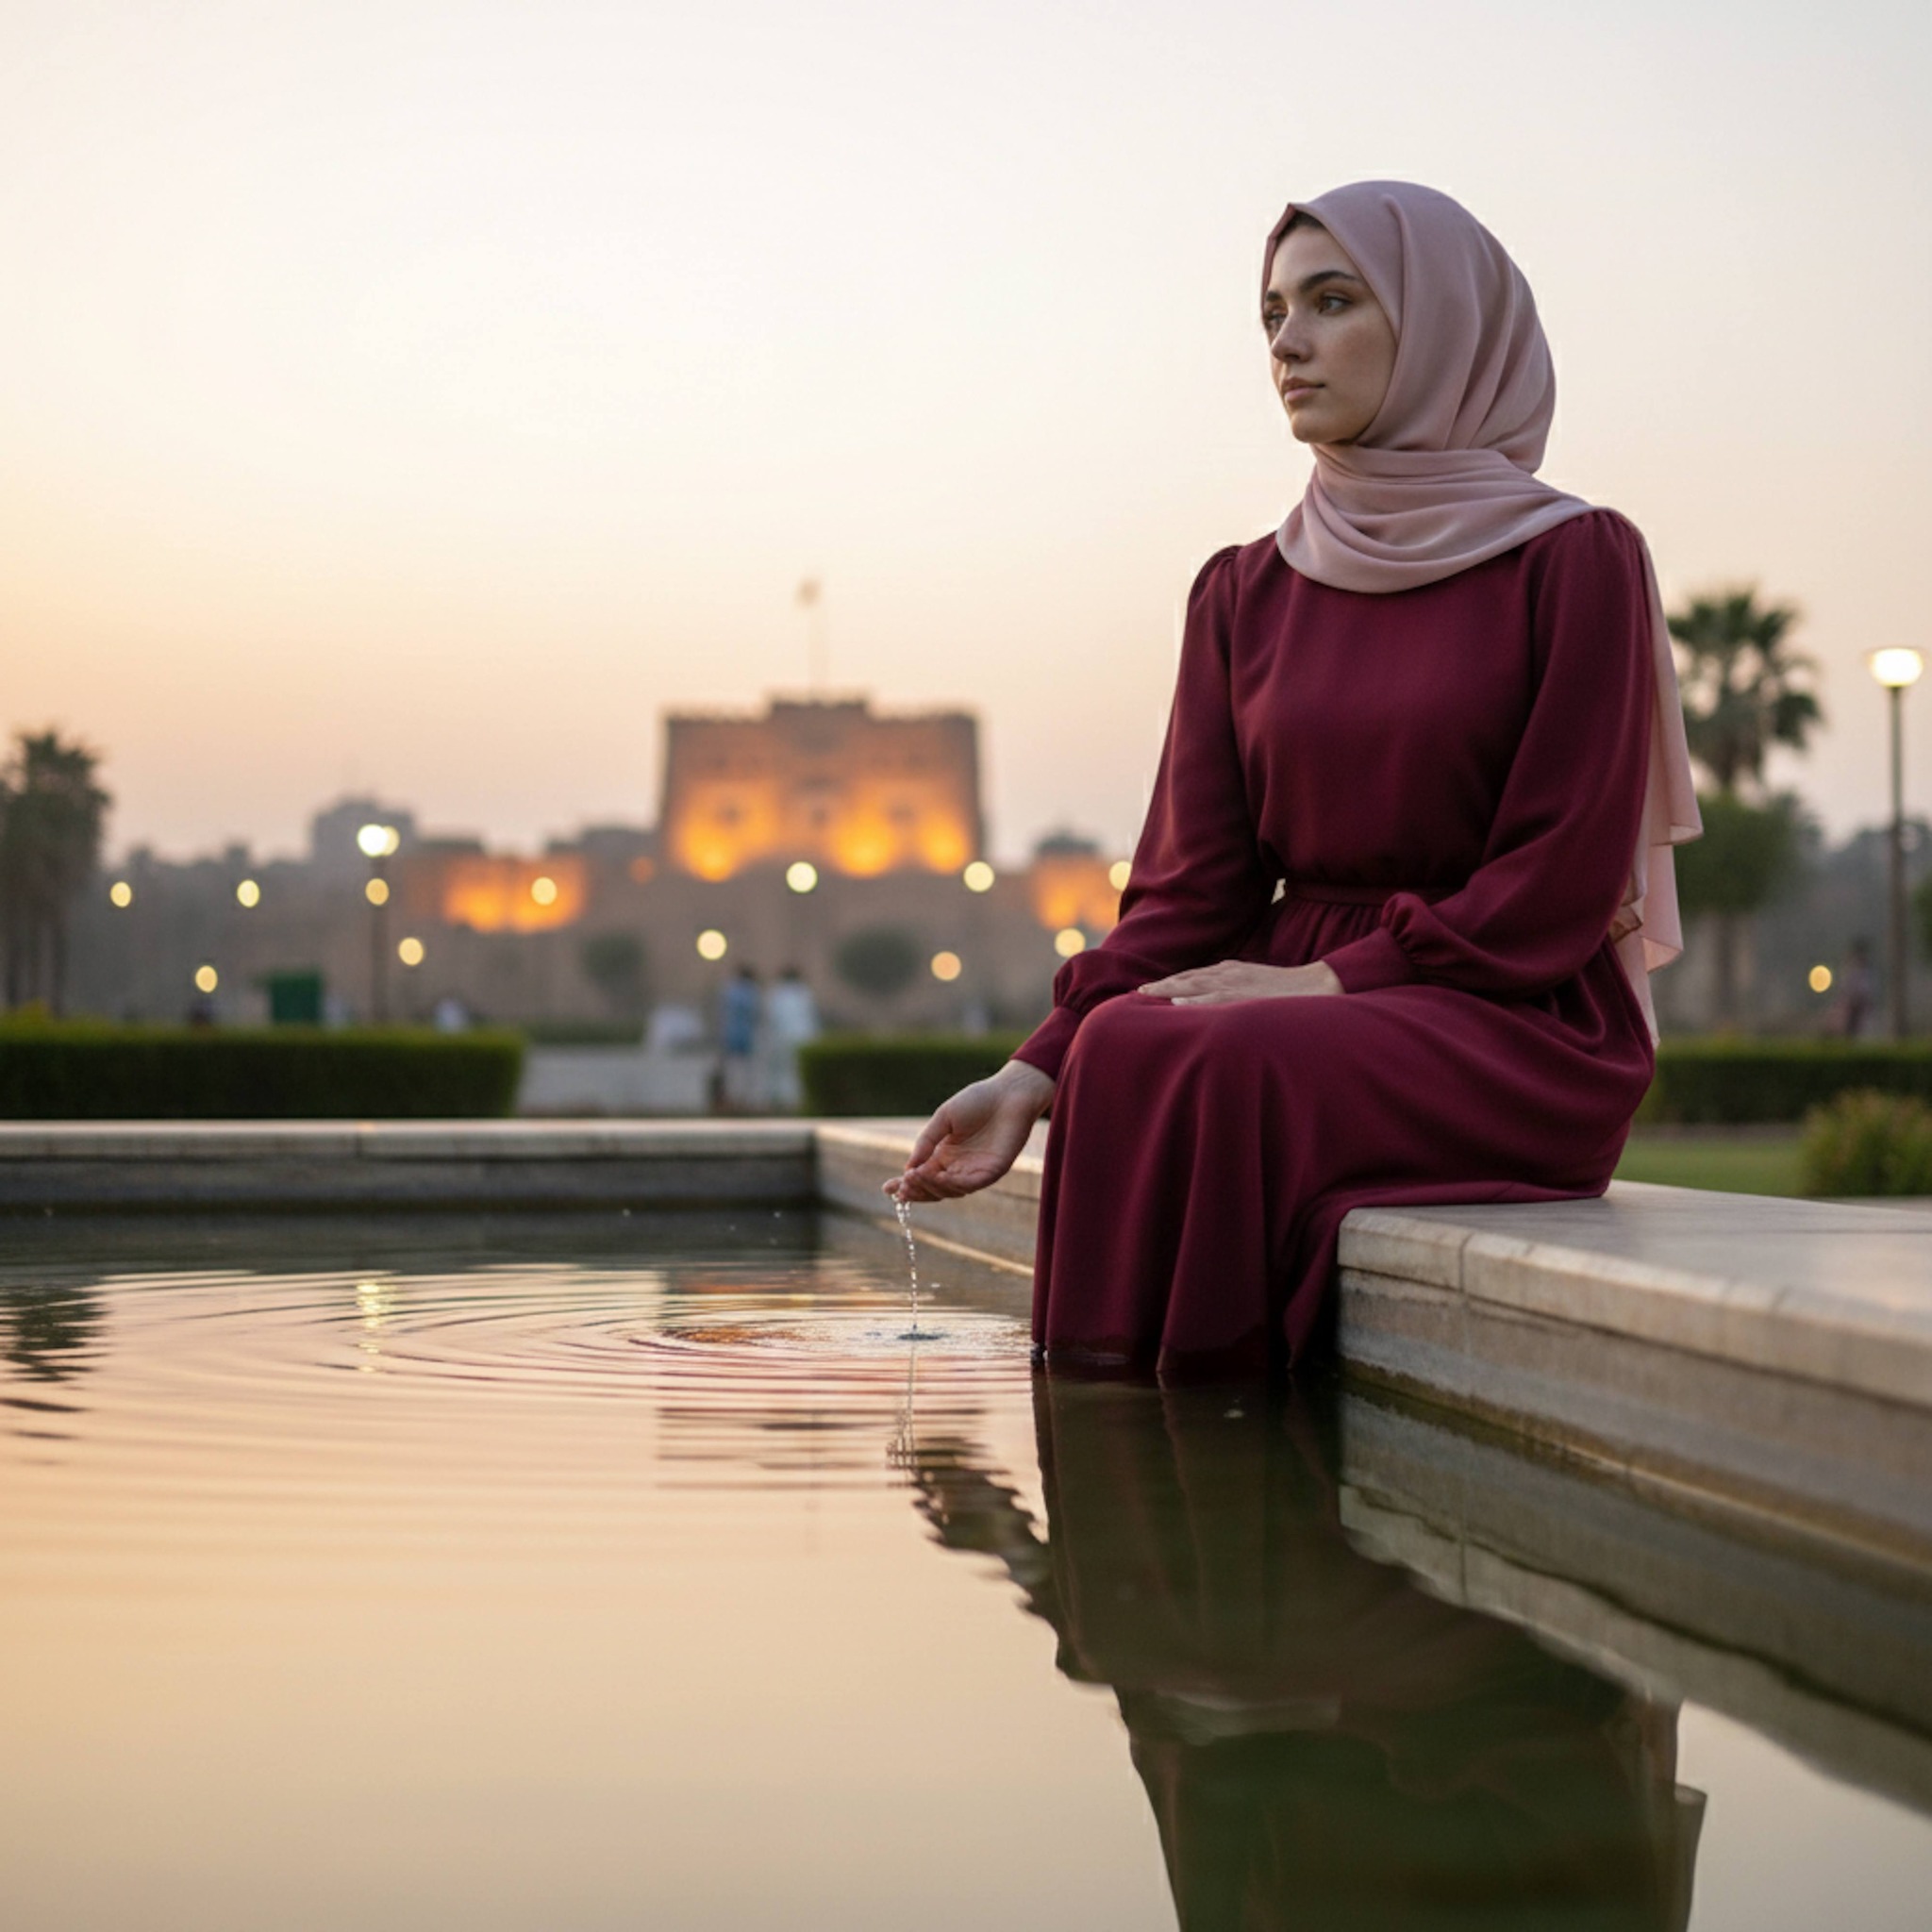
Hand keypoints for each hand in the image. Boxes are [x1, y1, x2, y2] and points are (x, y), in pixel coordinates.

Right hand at [885, 1060, 1055, 1202]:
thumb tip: (908, 1168)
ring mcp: (976, 1171)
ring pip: (950, 1190)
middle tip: (902, 1186)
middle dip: (916, 1190)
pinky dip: (953, 1184)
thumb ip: (926, 1142)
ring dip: (931, 1186)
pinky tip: (938, 1175)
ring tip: (916, 1176)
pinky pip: (971, 1184)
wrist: (1009, 1093)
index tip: (887, 1188)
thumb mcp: (943, 1118)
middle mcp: (959, 1167)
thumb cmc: (977, 1100)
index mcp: (945, 1155)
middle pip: (934, 1189)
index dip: (905, 1184)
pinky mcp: (993, 1171)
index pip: (923, 1176)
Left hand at [1137, 959, 1342, 1004]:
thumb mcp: (1255, 985)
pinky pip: (1215, 996)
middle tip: (1139, 991)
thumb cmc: (1288, 991)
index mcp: (1231, 971)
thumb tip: (1214, 1003)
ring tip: (1148, 994)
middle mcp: (1229, 973)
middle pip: (1188, 978)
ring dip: (1171, 988)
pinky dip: (1196, 998)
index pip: (1194, 976)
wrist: (1318, 986)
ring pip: (1196, 985)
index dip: (1171, 982)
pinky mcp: (1246, 993)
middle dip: (1163, 984)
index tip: (1151, 989)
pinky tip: (1178, 1002)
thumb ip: (1234, 990)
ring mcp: (1237, 983)